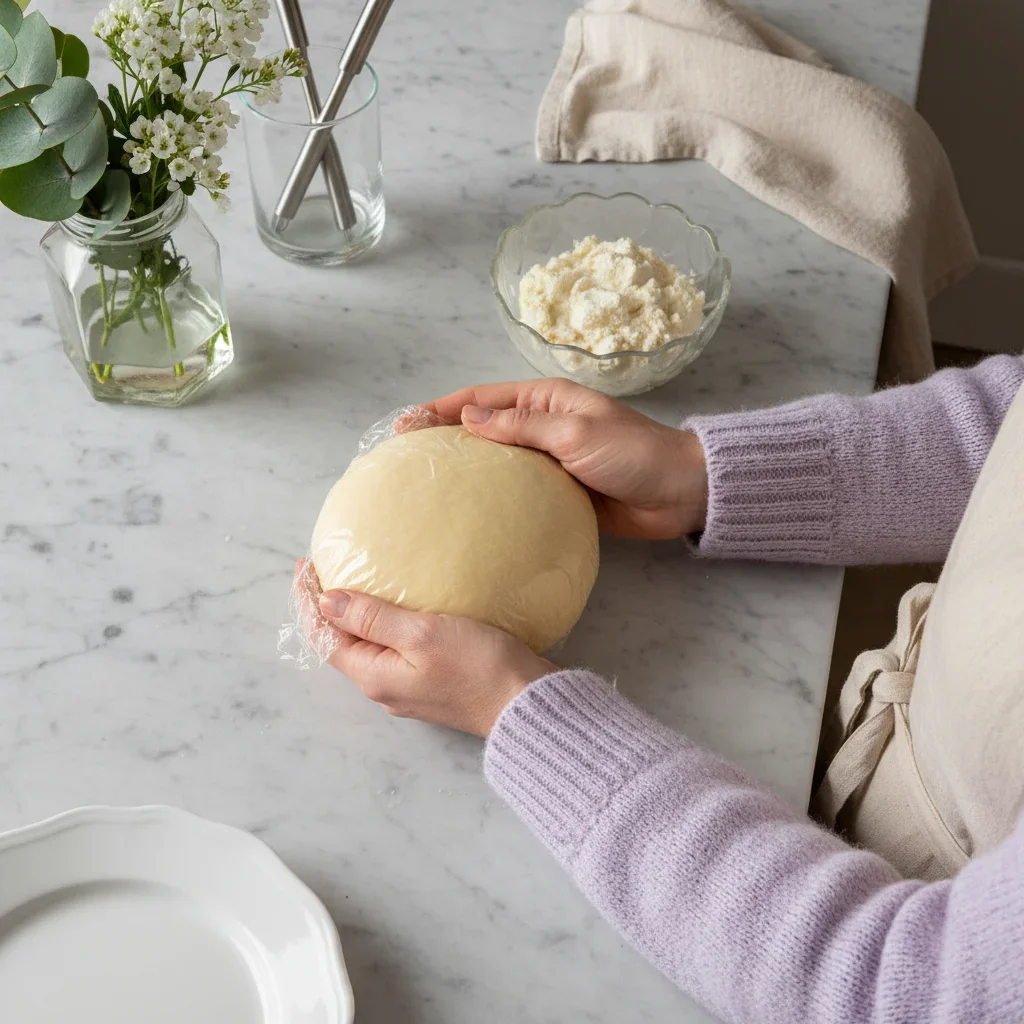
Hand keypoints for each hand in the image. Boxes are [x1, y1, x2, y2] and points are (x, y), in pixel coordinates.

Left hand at [296, 563, 554, 736]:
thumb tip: (327, 602)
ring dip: (358, 617)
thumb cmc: (478, 668)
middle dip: (330, 608)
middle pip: (343, 643)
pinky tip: (401, 608)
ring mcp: (408, 689)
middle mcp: (384, 688)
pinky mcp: (432, 684)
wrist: (527, 706)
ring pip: (369, 647)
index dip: (310, 601)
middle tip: (327, 569)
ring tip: (359, 583)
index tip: (305, 566)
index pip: (325, 635)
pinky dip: (386, 626)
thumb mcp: (421, 634)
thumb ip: (372, 618)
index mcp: (373, 676)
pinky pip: (395, 651)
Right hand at [421, 379, 707, 539]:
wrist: (681, 493)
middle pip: (483, 428)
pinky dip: (493, 498)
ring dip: (466, 471)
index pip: (483, 398)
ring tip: (425, 488)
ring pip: (497, 462)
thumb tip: (468, 417)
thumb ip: (523, 426)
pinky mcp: (559, 492)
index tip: (405, 424)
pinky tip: (468, 514)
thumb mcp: (576, 433)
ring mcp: (550, 461)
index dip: (442, 408)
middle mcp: (543, 426)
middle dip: (445, 438)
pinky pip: (518, 492)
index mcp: (547, 400)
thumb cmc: (633, 455)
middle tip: (405, 459)